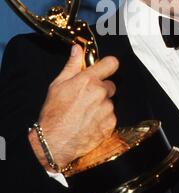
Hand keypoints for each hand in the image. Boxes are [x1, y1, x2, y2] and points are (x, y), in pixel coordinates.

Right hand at [28, 44, 118, 170]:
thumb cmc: (53, 113)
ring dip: (101, 105)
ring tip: (85, 113)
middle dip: (101, 89)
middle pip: (110, 85)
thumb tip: (77, 49)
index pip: (112, 63)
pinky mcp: (110, 124)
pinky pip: (110, 117)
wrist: (54, 142)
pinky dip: (103, 119)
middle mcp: (101, 92)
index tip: (105, 68)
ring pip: (109, 102)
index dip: (109, 65)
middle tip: (86, 98)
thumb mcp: (58, 85)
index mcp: (88, 80)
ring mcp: (107, 109)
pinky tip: (89, 123)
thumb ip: (72, 65)